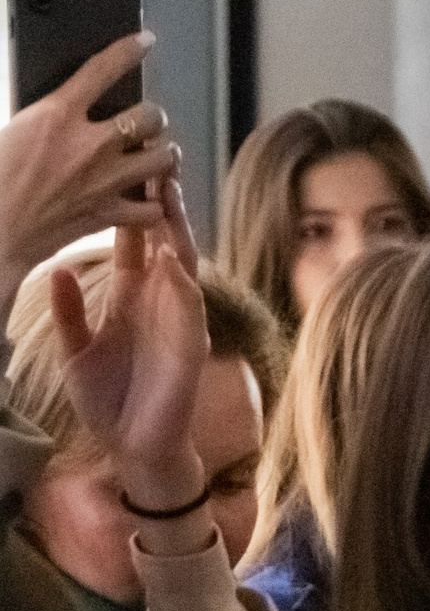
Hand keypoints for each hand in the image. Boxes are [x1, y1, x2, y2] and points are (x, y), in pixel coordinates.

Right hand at [0, 33, 174, 311]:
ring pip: (163, 158)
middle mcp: (90, 144)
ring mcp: (105, 180)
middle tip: (146, 124)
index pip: (101, 70)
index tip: (145, 41)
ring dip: (164, 155)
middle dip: (152, 118)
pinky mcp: (109, 213)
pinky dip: (154, 205)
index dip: (128, 51)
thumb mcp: (11, 128)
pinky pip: (152, 207)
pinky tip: (149, 200)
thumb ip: (45, 116)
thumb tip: (61, 110)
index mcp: (56, 115)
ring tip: (158, 155)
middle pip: (150, 117)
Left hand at [54, 180, 216, 543]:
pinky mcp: (189, 344)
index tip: (126, 170)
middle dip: (163, 205)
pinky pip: (190, 305)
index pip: (136, 244)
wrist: (134, 447)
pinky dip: (183, 280)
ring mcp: (178, 321)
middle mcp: (160, 303)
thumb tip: (57, 269)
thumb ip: (68, 311)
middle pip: (165, 242)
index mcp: (132, 300)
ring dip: (178, 230)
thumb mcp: (75, 350)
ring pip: (184, 264)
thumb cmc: (110, 401)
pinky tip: (174, 255)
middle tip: (155, 163)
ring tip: (168, 194)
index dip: (133, 208)